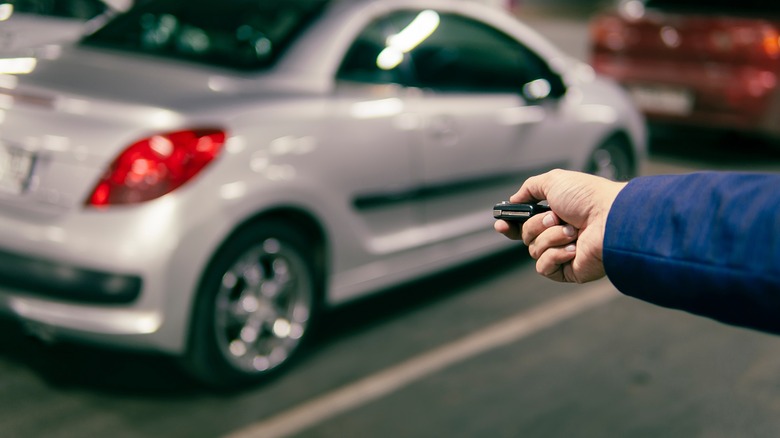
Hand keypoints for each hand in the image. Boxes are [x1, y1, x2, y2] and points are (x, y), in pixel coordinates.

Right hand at [494, 169, 625, 282]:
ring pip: (533, 250)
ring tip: (572, 231)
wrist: (610, 218)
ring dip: (550, 238)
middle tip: (554, 218)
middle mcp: (559, 234)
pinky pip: (544, 267)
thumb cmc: (587, 197)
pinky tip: (572, 248)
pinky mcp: (568, 271)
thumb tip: (514, 199)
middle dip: (536, 226)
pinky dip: (555, 255)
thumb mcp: (553, 181)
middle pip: (525, 237)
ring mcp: (564, 253)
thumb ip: (529, 188)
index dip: (510, 226)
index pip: (524, 225)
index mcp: (555, 214)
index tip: (500, 224)